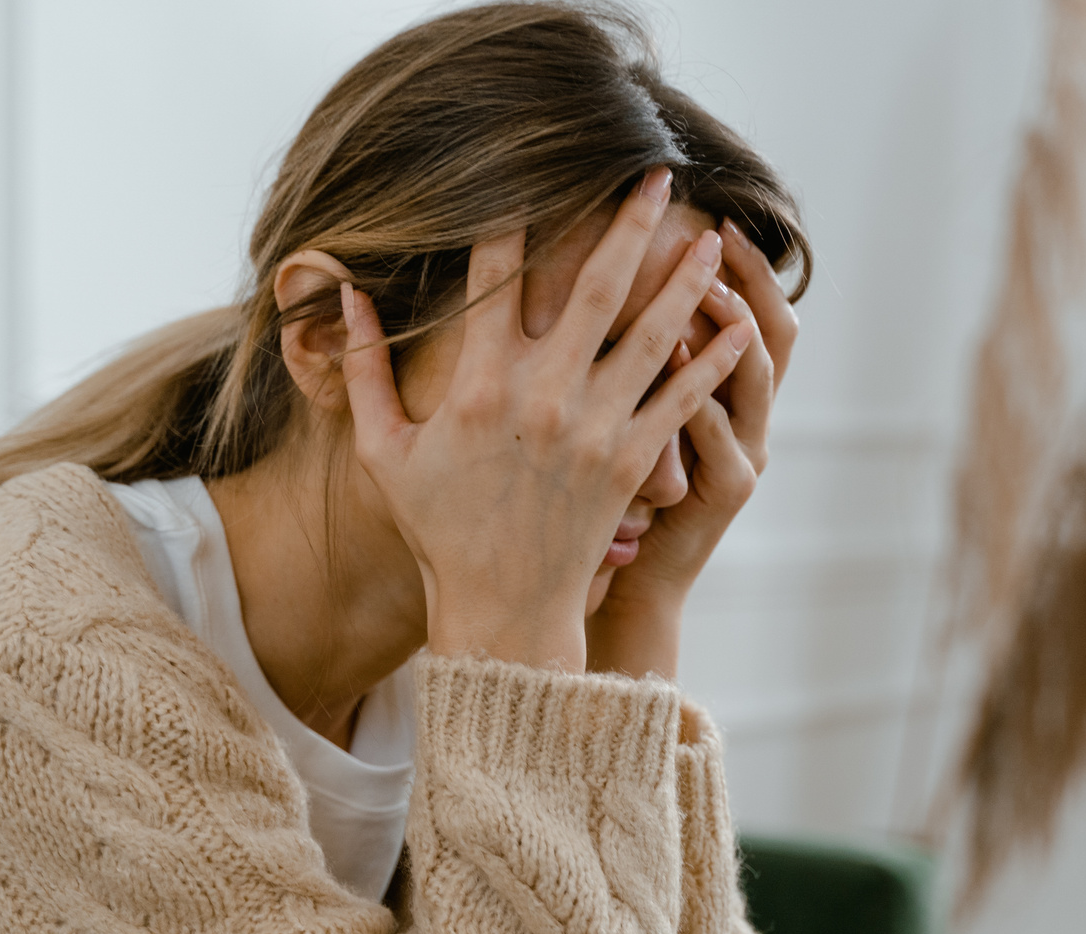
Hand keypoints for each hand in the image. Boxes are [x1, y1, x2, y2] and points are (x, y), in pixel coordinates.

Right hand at [340, 171, 754, 672]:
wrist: (501, 608)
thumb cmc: (439, 529)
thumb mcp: (383, 452)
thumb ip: (362, 372)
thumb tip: (348, 296)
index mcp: (479, 384)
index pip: (496, 276)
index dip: (512, 217)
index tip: (530, 173)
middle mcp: (543, 394)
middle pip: (596, 285)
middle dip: (629, 223)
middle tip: (656, 173)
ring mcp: (595, 427)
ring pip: (653, 332)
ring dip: (685, 278)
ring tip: (711, 235)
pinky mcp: (633, 461)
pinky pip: (682, 398)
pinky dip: (714, 360)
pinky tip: (738, 324)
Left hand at [586, 218, 798, 678]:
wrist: (622, 582)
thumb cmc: (609, 498)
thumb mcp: (627, 421)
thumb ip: (626, 360)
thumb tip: (595, 282)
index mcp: (724, 393)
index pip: (749, 311)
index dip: (743, 265)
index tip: (712, 215)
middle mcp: (747, 417)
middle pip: (772, 330)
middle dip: (749, 278)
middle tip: (717, 232)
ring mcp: (743, 453)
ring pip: (755, 377)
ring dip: (731, 328)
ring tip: (703, 286)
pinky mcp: (726, 491)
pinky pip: (721, 436)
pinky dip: (703, 396)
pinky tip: (678, 361)